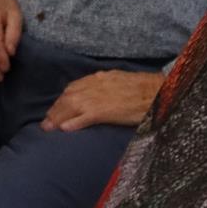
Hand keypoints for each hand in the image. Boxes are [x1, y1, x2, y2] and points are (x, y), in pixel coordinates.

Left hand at [40, 70, 163, 131]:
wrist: (160, 91)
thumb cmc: (146, 88)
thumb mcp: (121, 81)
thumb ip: (106, 86)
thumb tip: (96, 95)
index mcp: (101, 77)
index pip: (73, 87)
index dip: (62, 99)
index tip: (55, 108)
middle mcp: (96, 84)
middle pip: (68, 96)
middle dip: (55, 109)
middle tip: (46, 122)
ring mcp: (99, 97)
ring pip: (71, 106)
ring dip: (57, 117)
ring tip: (48, 128)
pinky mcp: (105, 110)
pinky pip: (84, 117)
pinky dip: (72, 123)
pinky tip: (64, 129)